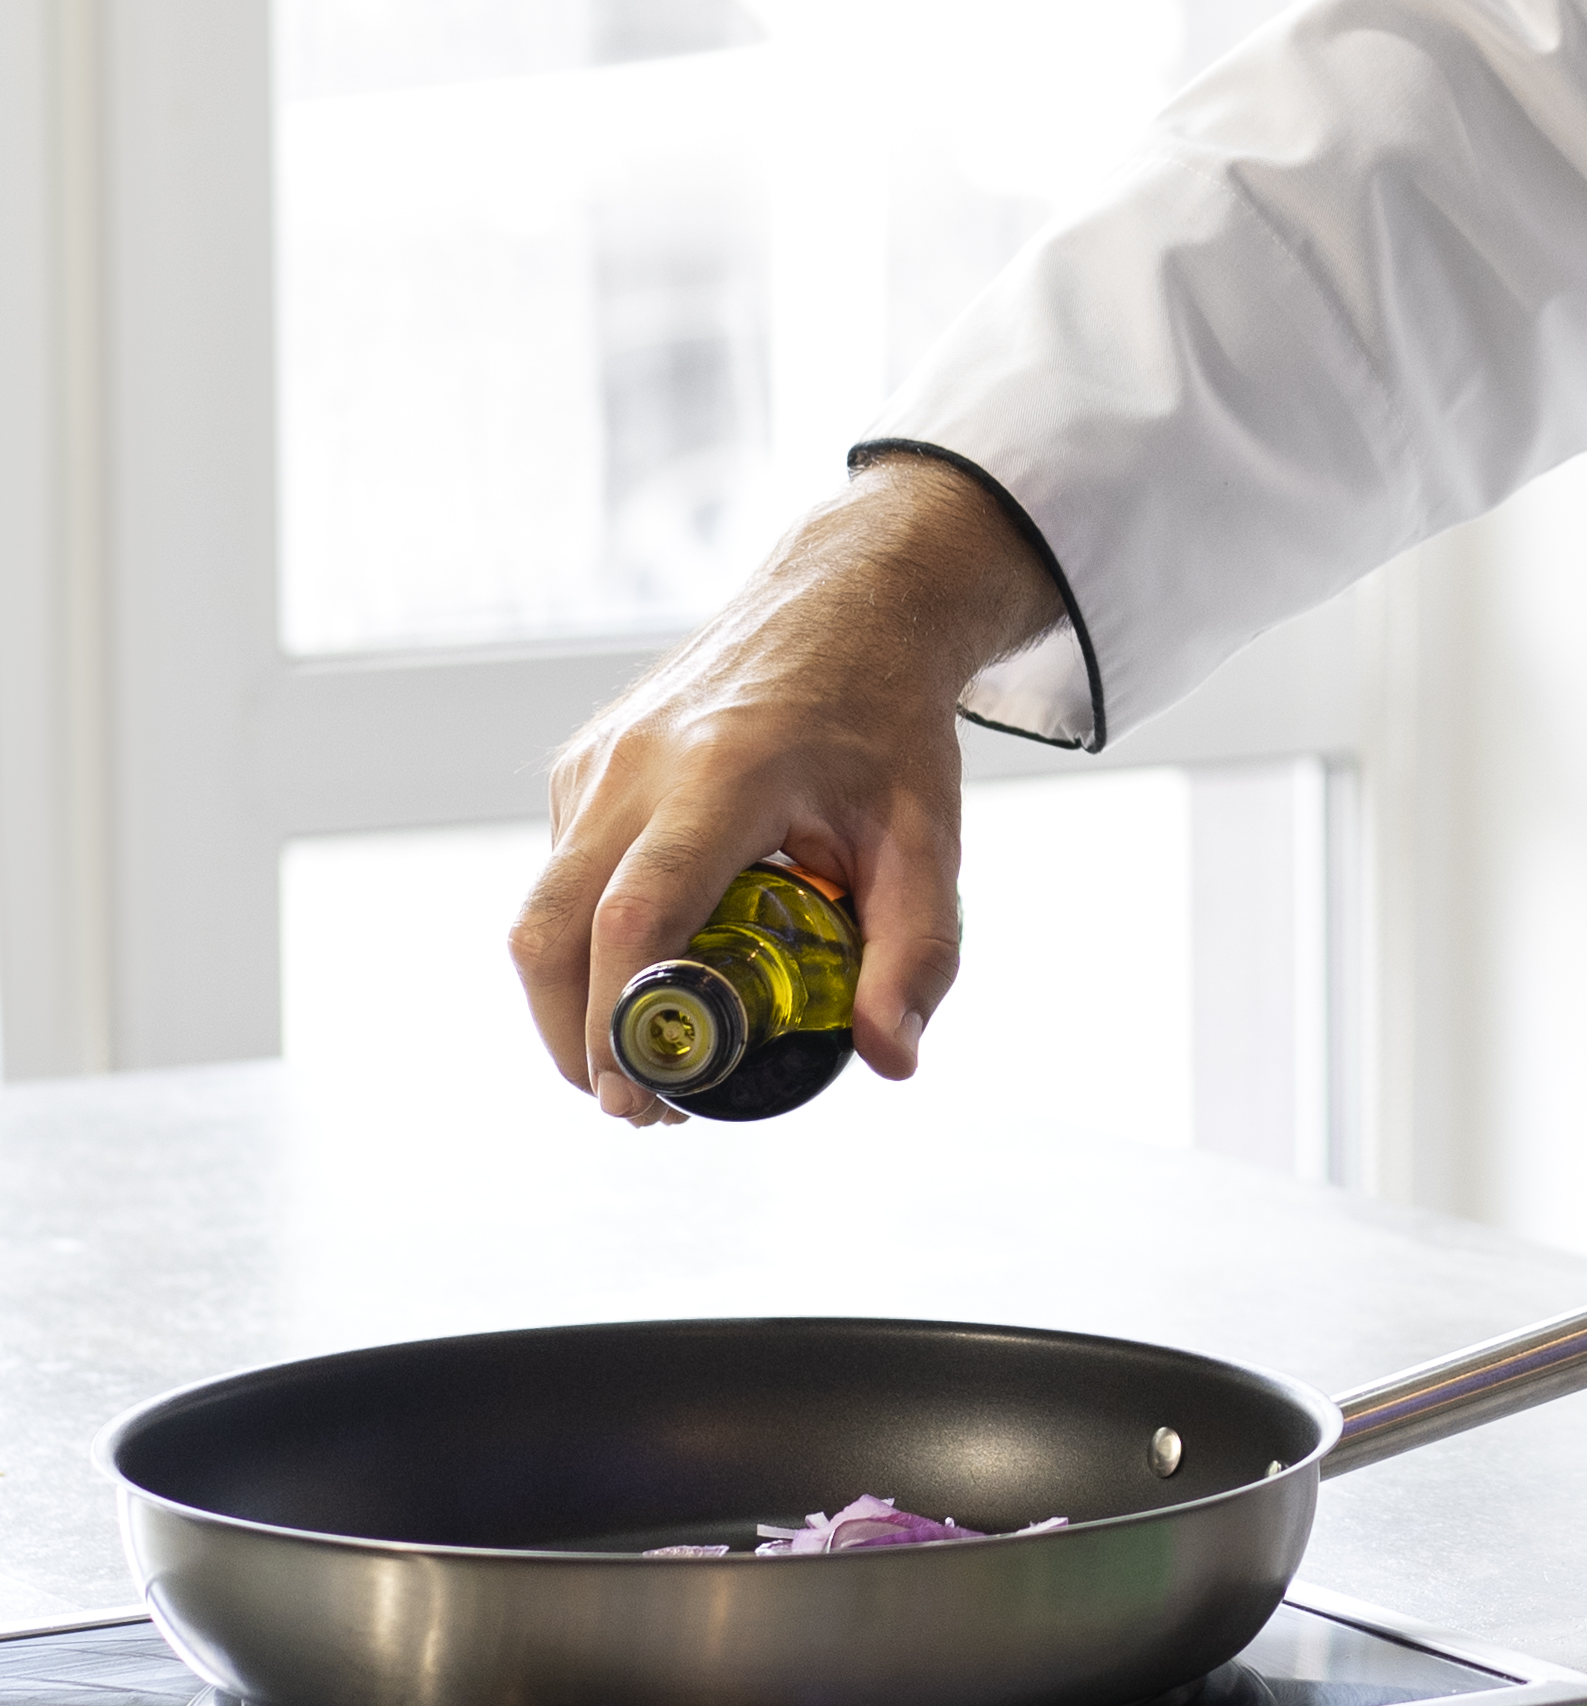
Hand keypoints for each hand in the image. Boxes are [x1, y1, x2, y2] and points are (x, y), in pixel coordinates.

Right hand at [510, 460, 1061, 1120]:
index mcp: (727, 772)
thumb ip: (918, 952)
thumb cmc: (889, 723)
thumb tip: (889, 1059)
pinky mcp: (581, 763)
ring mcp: (598, 757)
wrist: (846, 600)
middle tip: (635, 1105)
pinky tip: (654, 965)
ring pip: (539, 907)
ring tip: (646, 1057)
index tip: (645, 1097)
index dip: (621, 1020)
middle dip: (572, 1037)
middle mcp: (640, 760)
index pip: (637, 916)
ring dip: (569, 1000)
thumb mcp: (928, 837)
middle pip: (551, 927)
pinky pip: (559, 872)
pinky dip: (583, 941)